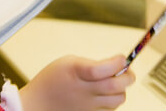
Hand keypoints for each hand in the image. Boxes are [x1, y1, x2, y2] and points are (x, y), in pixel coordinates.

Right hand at [18, 55, 135, 110]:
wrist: (37, 104)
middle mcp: (83, 91)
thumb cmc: (52, 81)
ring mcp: (87, 106)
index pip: (102, 69)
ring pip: (117, 100)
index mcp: (76, 73)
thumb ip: (92, 64)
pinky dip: (113, 101)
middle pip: (115, 86)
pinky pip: (110, 109)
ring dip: (121, 90)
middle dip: (128, 76)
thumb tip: (116, 65)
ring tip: (116, 83)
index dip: (118, 63)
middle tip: (127, 71)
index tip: (122, 58)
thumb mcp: (68, 62)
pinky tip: (107, 95)